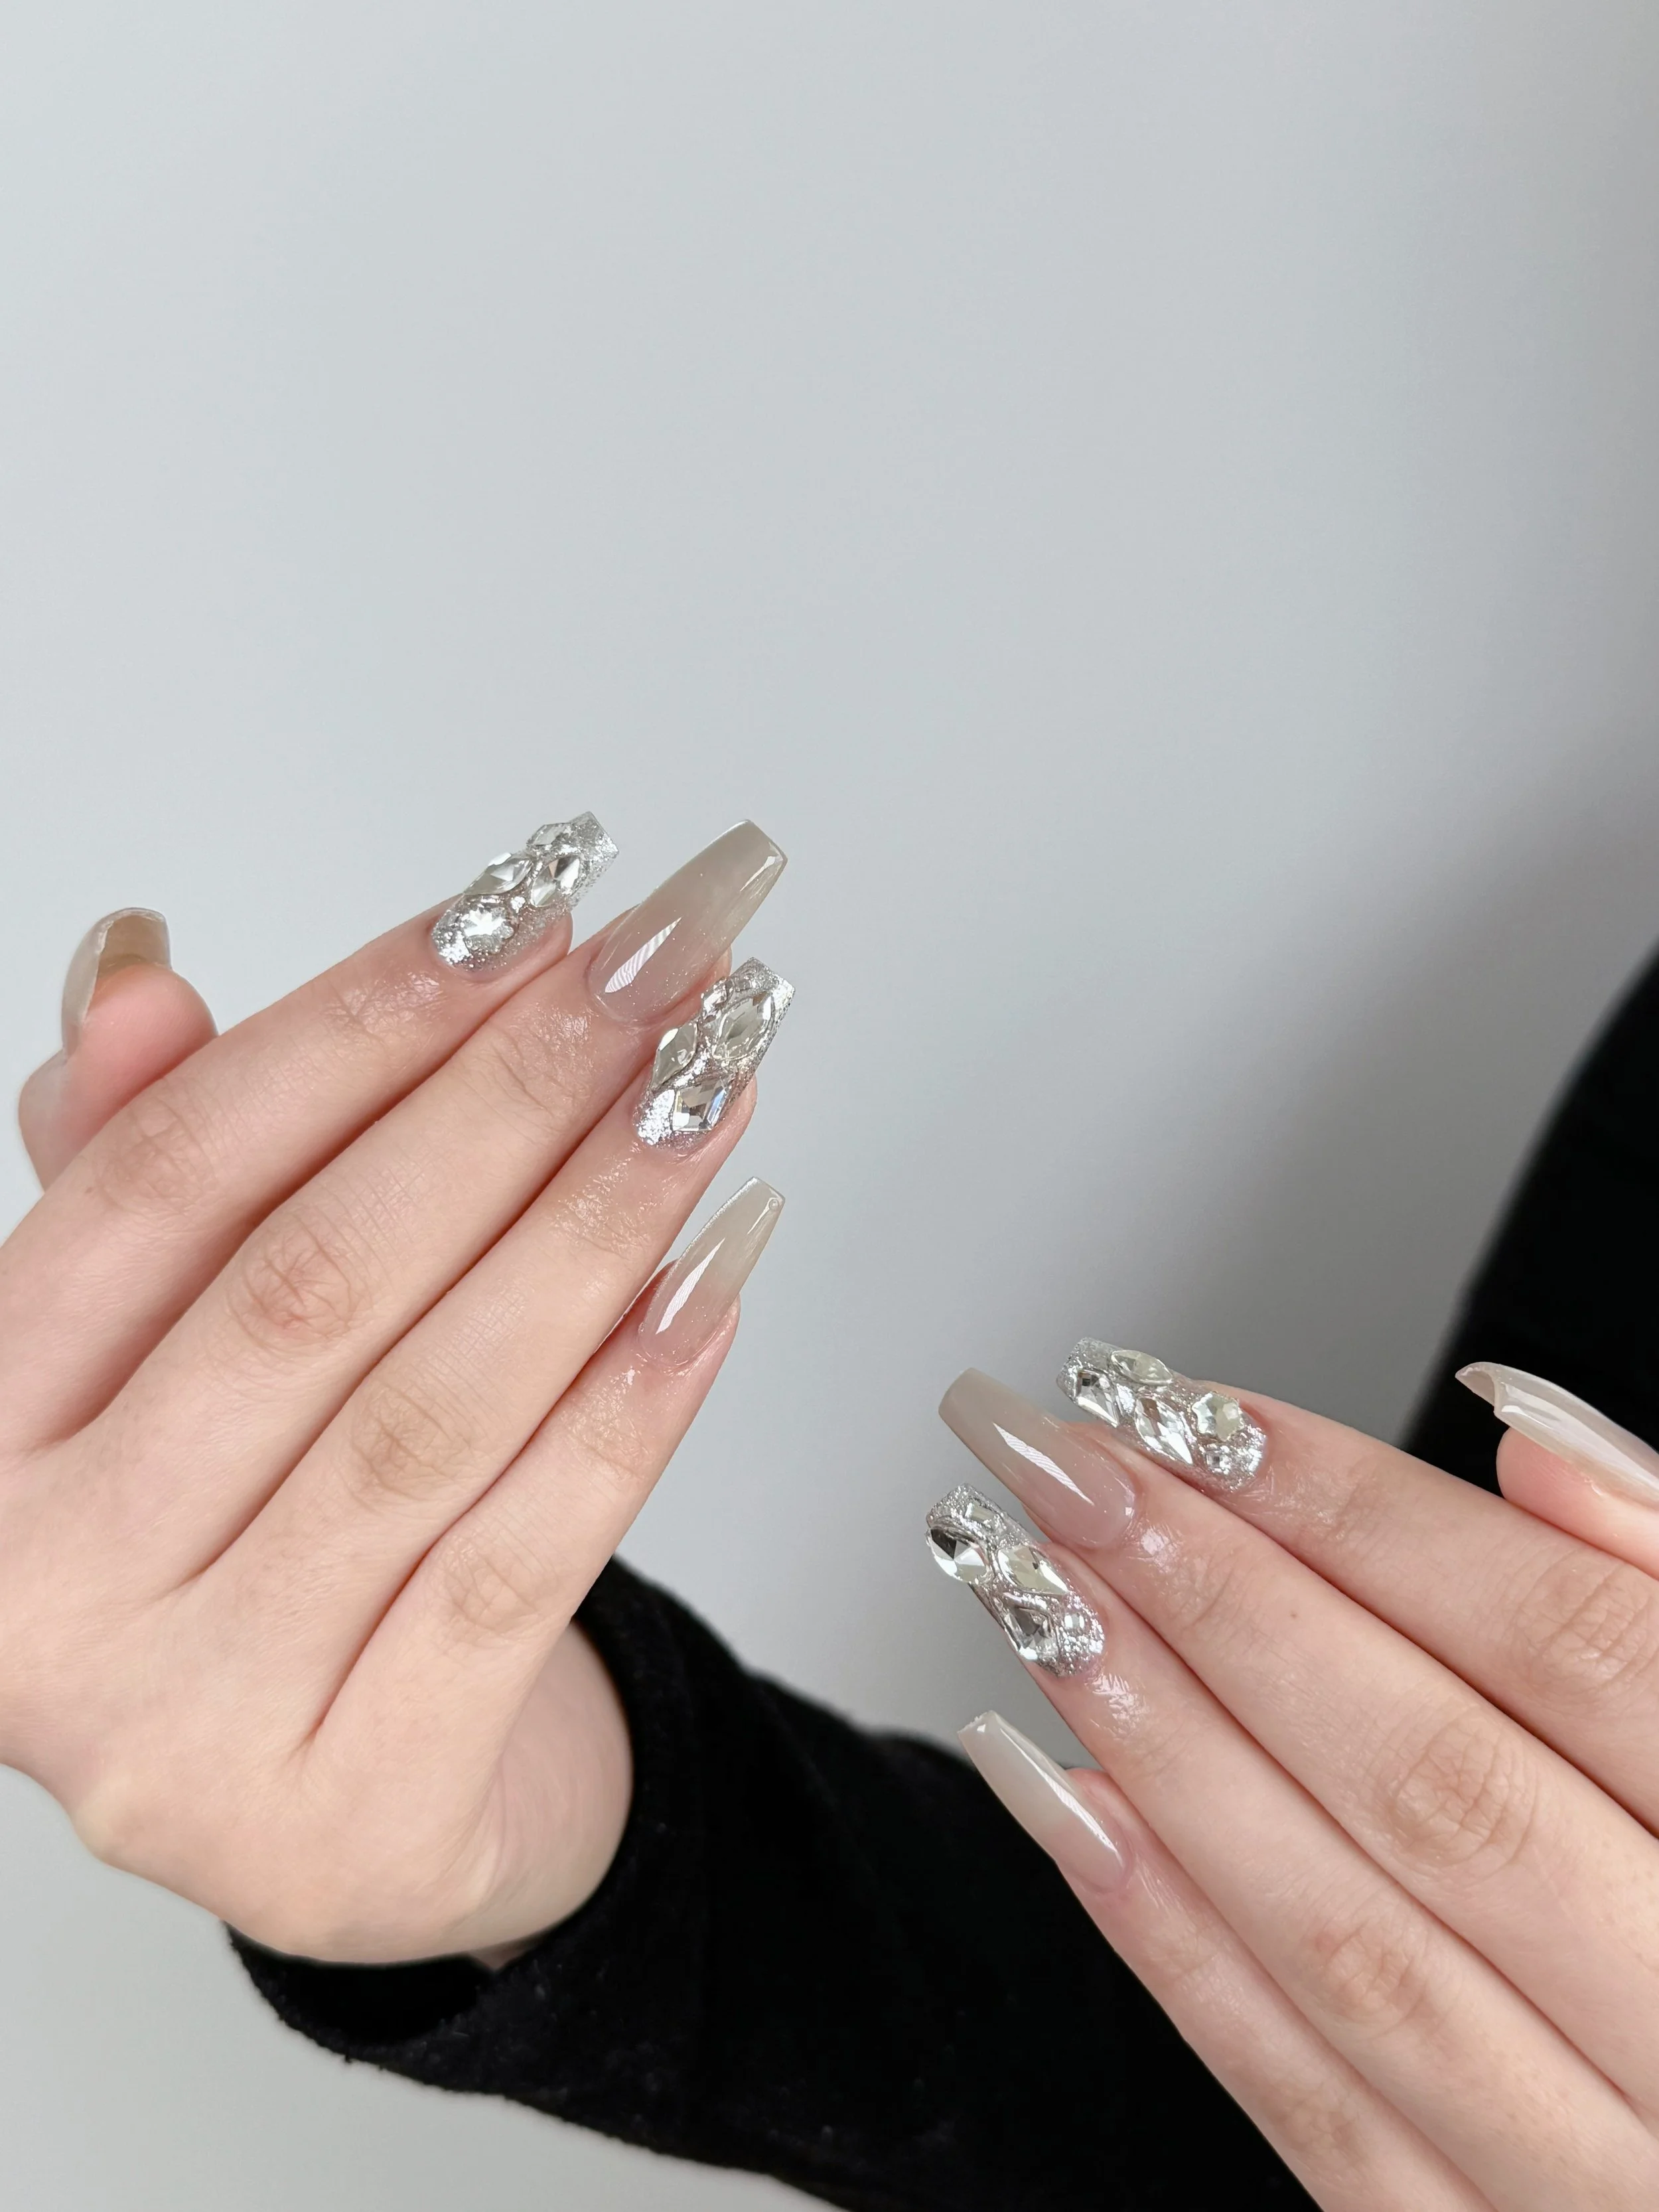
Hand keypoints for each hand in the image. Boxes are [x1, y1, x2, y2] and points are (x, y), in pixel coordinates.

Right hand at [0, 817, 787, 1962]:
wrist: (351, 1807)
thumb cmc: (262, 1535)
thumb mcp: (173, 1358)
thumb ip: (149, 1173)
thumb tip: (140, 971)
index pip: (164, 1182)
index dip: (353, 1023)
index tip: (524, 905)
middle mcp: (42, 1590)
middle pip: (310, 1283)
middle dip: (511, 1098)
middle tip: (663, 977)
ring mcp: (189, 1725)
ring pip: (430, 1412)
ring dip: (597, 1224)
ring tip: (711, 1093)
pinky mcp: (354, 1818)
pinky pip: (522, 1563)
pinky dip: (633, 1404)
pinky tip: (717, 1275)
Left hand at [934, 1346, 1658, 2209]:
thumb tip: (1528, 1434)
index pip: (1571, 1649)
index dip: (1368, 1515)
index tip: (1198, 1414)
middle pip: (1438, 1783)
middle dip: (1226, 1604)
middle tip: (1066, 1471)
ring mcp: (1607, 2180)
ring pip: (1353, 1941)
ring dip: (1168, 1751)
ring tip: (1035, 1596)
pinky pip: (1319, 2113)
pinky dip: (1175, 1946)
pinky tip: (1062, 1797)